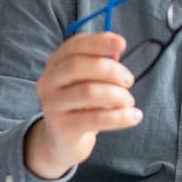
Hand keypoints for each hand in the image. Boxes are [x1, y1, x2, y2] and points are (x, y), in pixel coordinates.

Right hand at [24, 32, 142, 179]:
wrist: (63, 140)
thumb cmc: (82, 103)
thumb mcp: (91, 79)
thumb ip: (103, 62)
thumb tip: (116, 49)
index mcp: (55, 63)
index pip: (75, 45)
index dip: (99, 42)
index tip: (122, 44)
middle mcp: (48, 82)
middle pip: (78, 66)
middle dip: (110, 70)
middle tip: (129, 80)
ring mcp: (51, 105)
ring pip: (88, 92)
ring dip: (117, 95)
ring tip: (129, 101)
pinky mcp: (61, 128)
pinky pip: (95, 119)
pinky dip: (120, 116)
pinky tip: (134, 116)